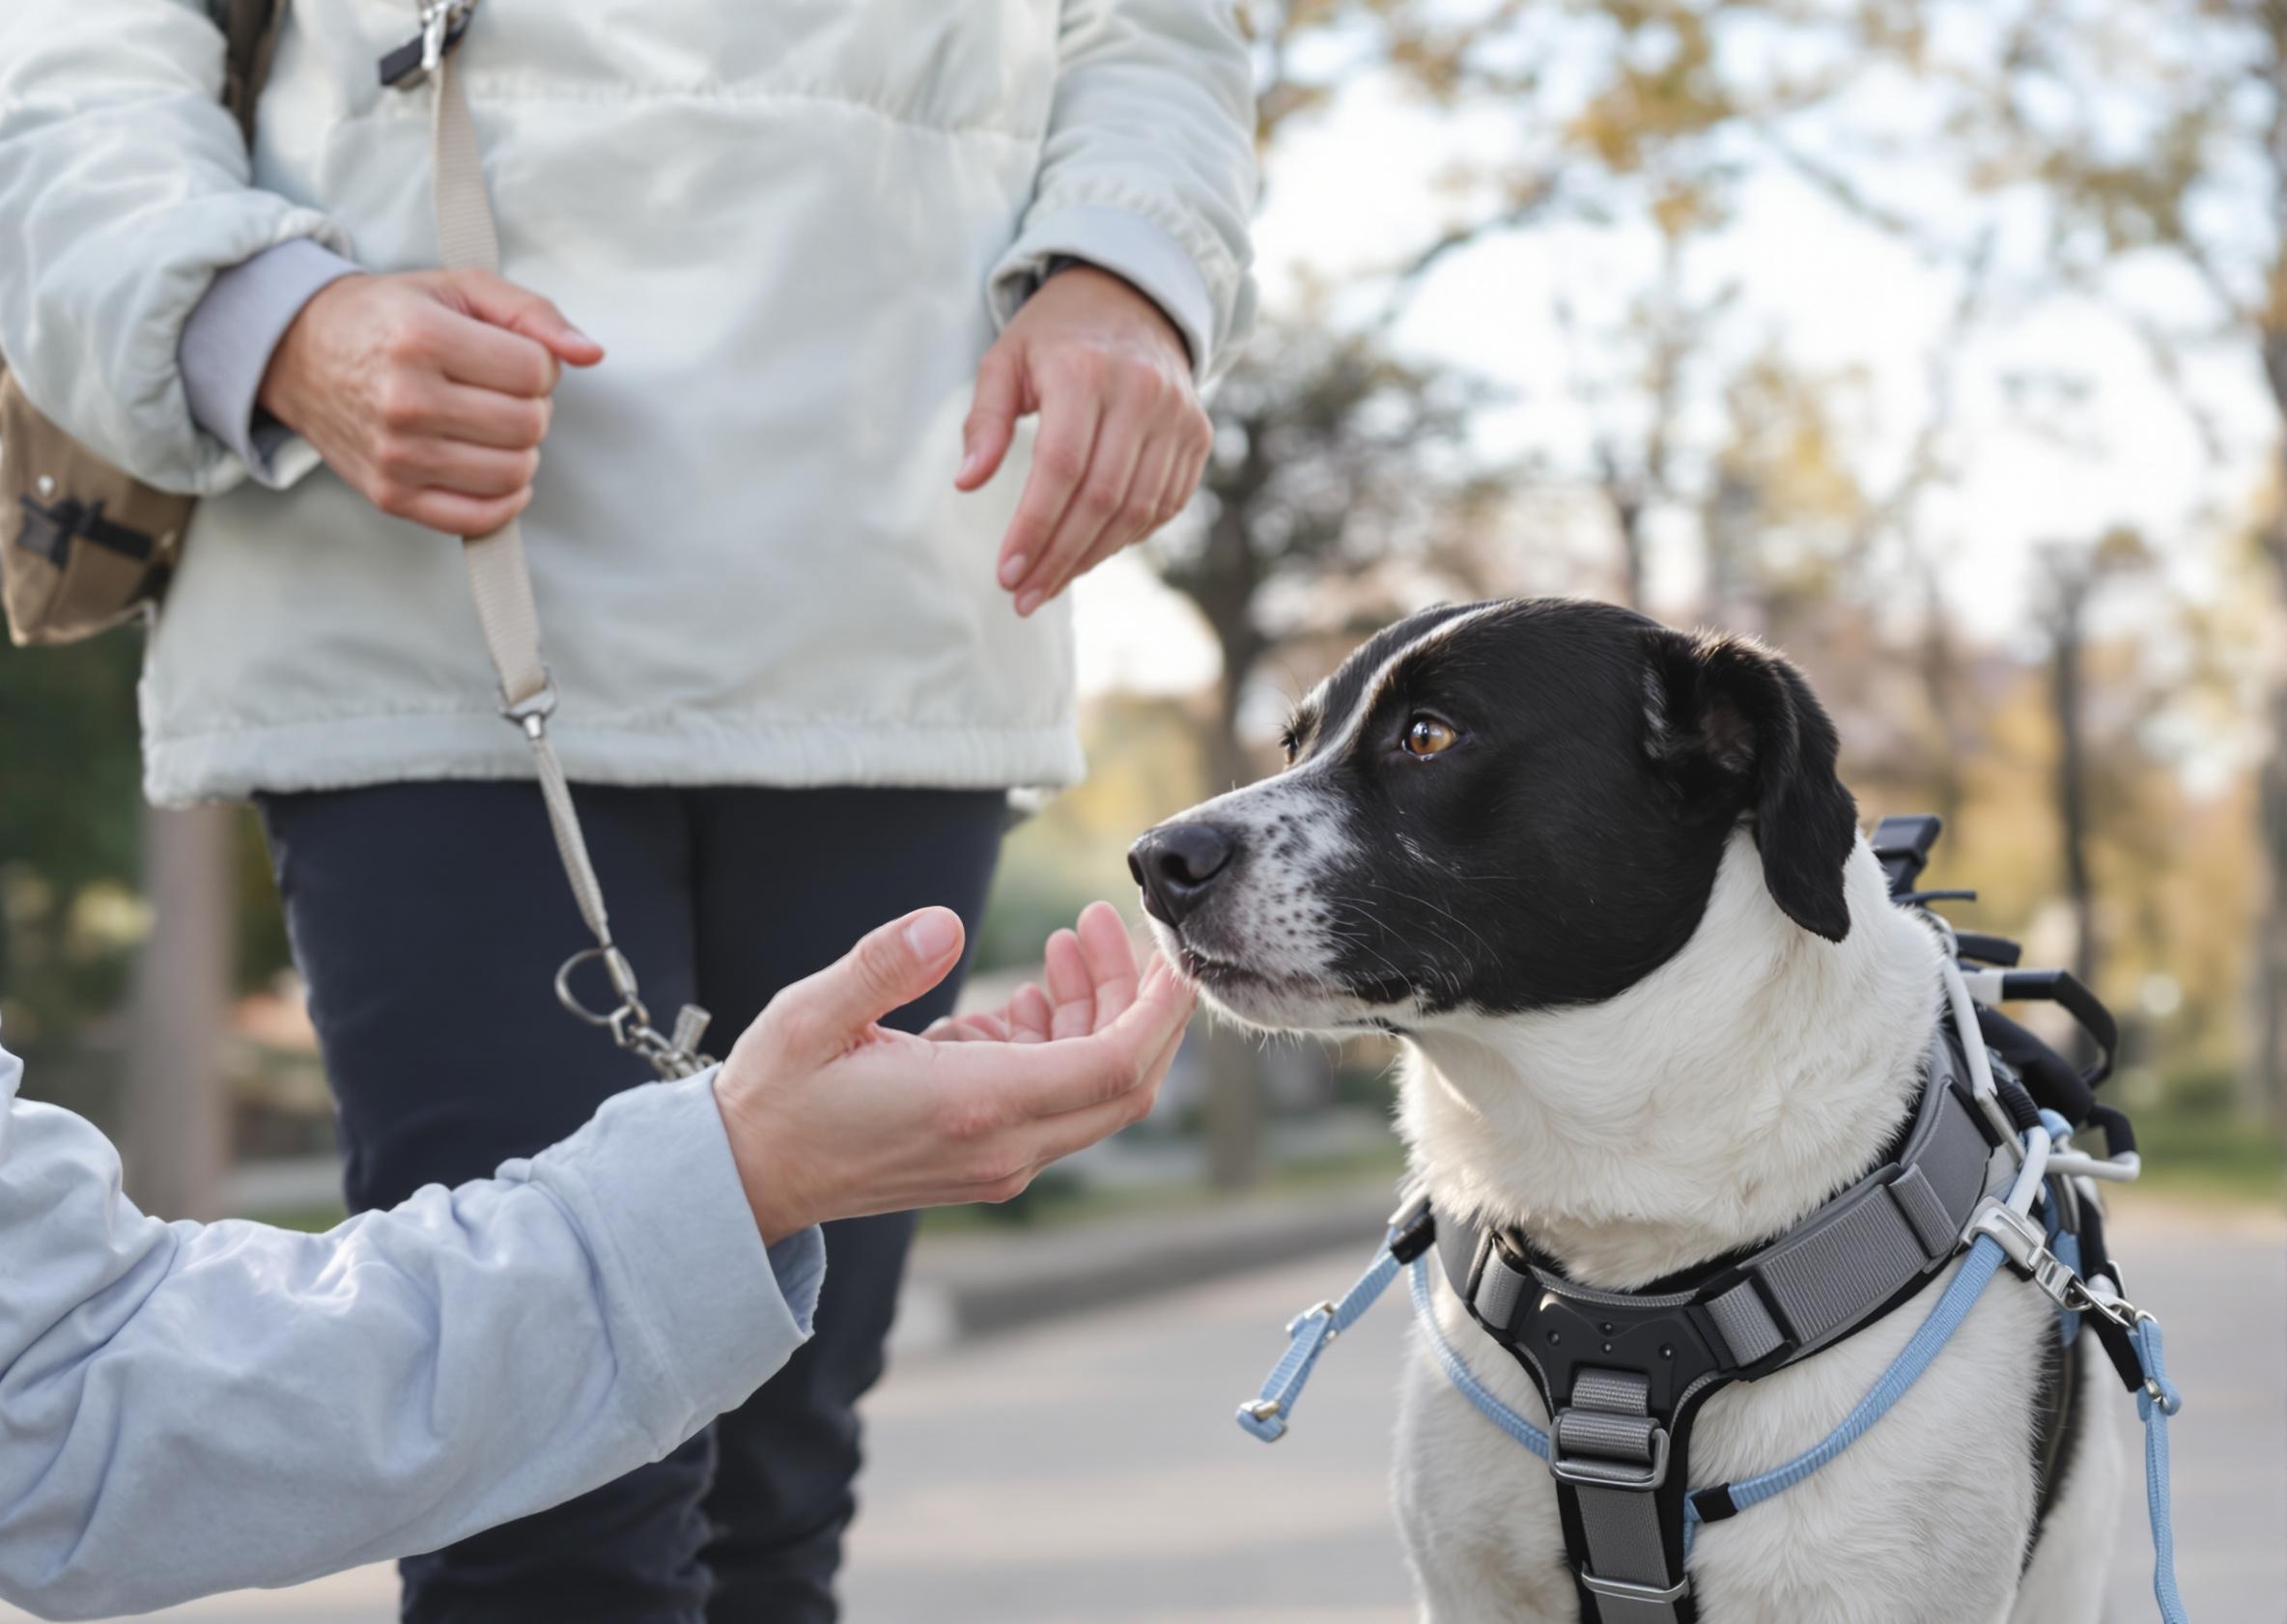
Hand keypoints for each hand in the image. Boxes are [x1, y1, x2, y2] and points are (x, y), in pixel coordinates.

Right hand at [257, 268, 602, 535]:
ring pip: (514, 473)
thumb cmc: (387, 319)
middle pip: (529, 425)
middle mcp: (405, 400)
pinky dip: (503, 498)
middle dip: (530, 406)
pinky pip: (480, 518)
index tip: (511, 358)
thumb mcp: (458, 288)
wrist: (299, 353)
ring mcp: (396, 455)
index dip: (539, 364)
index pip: (535, 371)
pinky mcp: (391, 495)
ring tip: (488, 424)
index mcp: (422, 337)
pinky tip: (491, 468)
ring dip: (518, 450)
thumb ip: (532, 312)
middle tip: (498, 392)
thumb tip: (590, 353)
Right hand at [713, 902, 1195, 1243]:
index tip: (1171, 951)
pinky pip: (1051, 1101)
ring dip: (1090, 1015)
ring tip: (1058, 947)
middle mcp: (1003, 1146)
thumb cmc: (775, 1099)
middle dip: (1132, 998)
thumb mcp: (810, 1016)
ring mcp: (998, 1160)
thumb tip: (945, 924)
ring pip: (1089, 1089)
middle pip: (1122, 1080)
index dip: (1159, 1009)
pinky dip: (1052, 1045)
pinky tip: (1013, 1003)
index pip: (1114, 1067)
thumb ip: (882, 966)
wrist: (745, 1184)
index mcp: (975, 1107)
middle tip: (1097, 925)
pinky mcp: (984, 1159)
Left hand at [957, 264, 1211, 617]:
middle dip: (1059, 557)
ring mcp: (1178, 415)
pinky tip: (1090, 552)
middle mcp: (1141, 392)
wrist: (1132, 298)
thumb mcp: (1005, 360)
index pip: (1061, 467)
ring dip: (1091, 557)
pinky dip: (1127, 537)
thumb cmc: (1055, 337)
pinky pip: (1164, 505)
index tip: (1006, 573)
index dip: (1034, 528)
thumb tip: (967, 483)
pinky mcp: (1197, 434)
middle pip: (1102, 498)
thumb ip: (983, 421)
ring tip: (1050, 583)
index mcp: (1085, 370)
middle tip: (1023, 596)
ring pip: (1137, 510)